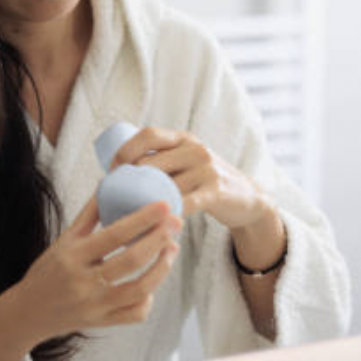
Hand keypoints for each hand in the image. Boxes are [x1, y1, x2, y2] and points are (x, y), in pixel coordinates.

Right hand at [15, 195, 181, 341]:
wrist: (29, 313)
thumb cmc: (49, 270)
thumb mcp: (64, 240)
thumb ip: (89, 214)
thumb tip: (110, 181)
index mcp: (73, 256)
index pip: (114, 235)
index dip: (142, 219)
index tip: (164, 206)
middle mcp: (84, 283)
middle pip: (131, 261)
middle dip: (159, 239)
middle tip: (176, 222)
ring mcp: (95, 306)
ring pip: (139, 290)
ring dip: (162, 268)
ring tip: (172, 248)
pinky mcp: (103, 323)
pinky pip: (135, 313)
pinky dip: (149, 298)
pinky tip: (153, 280)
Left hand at [110, 127, 272, 231]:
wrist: (248, 199)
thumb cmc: (207, 182)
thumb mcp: (187, 161)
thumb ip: (163, 160)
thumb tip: (119, 170)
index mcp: (183, 138)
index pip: (147, 135)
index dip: (124, 151)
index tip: (112, 171)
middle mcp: (195, 149)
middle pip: (151, 162)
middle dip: (129, 182)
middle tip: (115, 200)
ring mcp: (206, 169)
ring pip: (164, 186)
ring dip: (143, 204)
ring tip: (129, 218)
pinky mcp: (216, 190)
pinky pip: (183, 203)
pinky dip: (166, 214)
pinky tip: (156, 226)